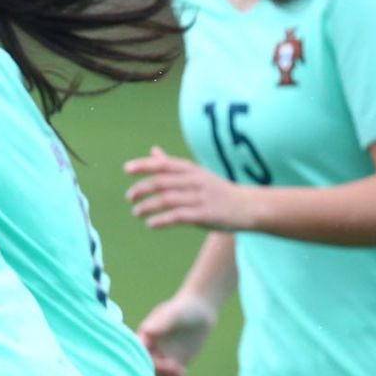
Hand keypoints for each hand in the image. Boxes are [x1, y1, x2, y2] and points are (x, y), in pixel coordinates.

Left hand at [125, 146, 255, 230]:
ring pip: (166, 200)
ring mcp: (200, 198)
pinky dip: (161, 220)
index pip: (164, 164)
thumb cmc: (217, 190)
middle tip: (129, 197)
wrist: (249, 207)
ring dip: (147, 206)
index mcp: (192, 170)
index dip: (144, 165)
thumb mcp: (197, 173)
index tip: (127, 169)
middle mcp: (195, 181)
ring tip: (136, 212)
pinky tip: (150, 224)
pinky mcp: (204, 215)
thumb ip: (172, 165)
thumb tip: (153, 151)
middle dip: (141, 189)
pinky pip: (178, 216)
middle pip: (161, 182)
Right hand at [137, 292, 216, 375]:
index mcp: (144, 337)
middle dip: (157, 371)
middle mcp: (151, 350)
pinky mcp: (176, 364)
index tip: (152, 363)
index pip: (137, 352)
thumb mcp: (173, 313)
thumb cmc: (183, 309)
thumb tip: (147, 331)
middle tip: (173, 366)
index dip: (141, 360)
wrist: (200, 312)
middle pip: (147, 366)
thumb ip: (161, 322)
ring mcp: (163, 358)